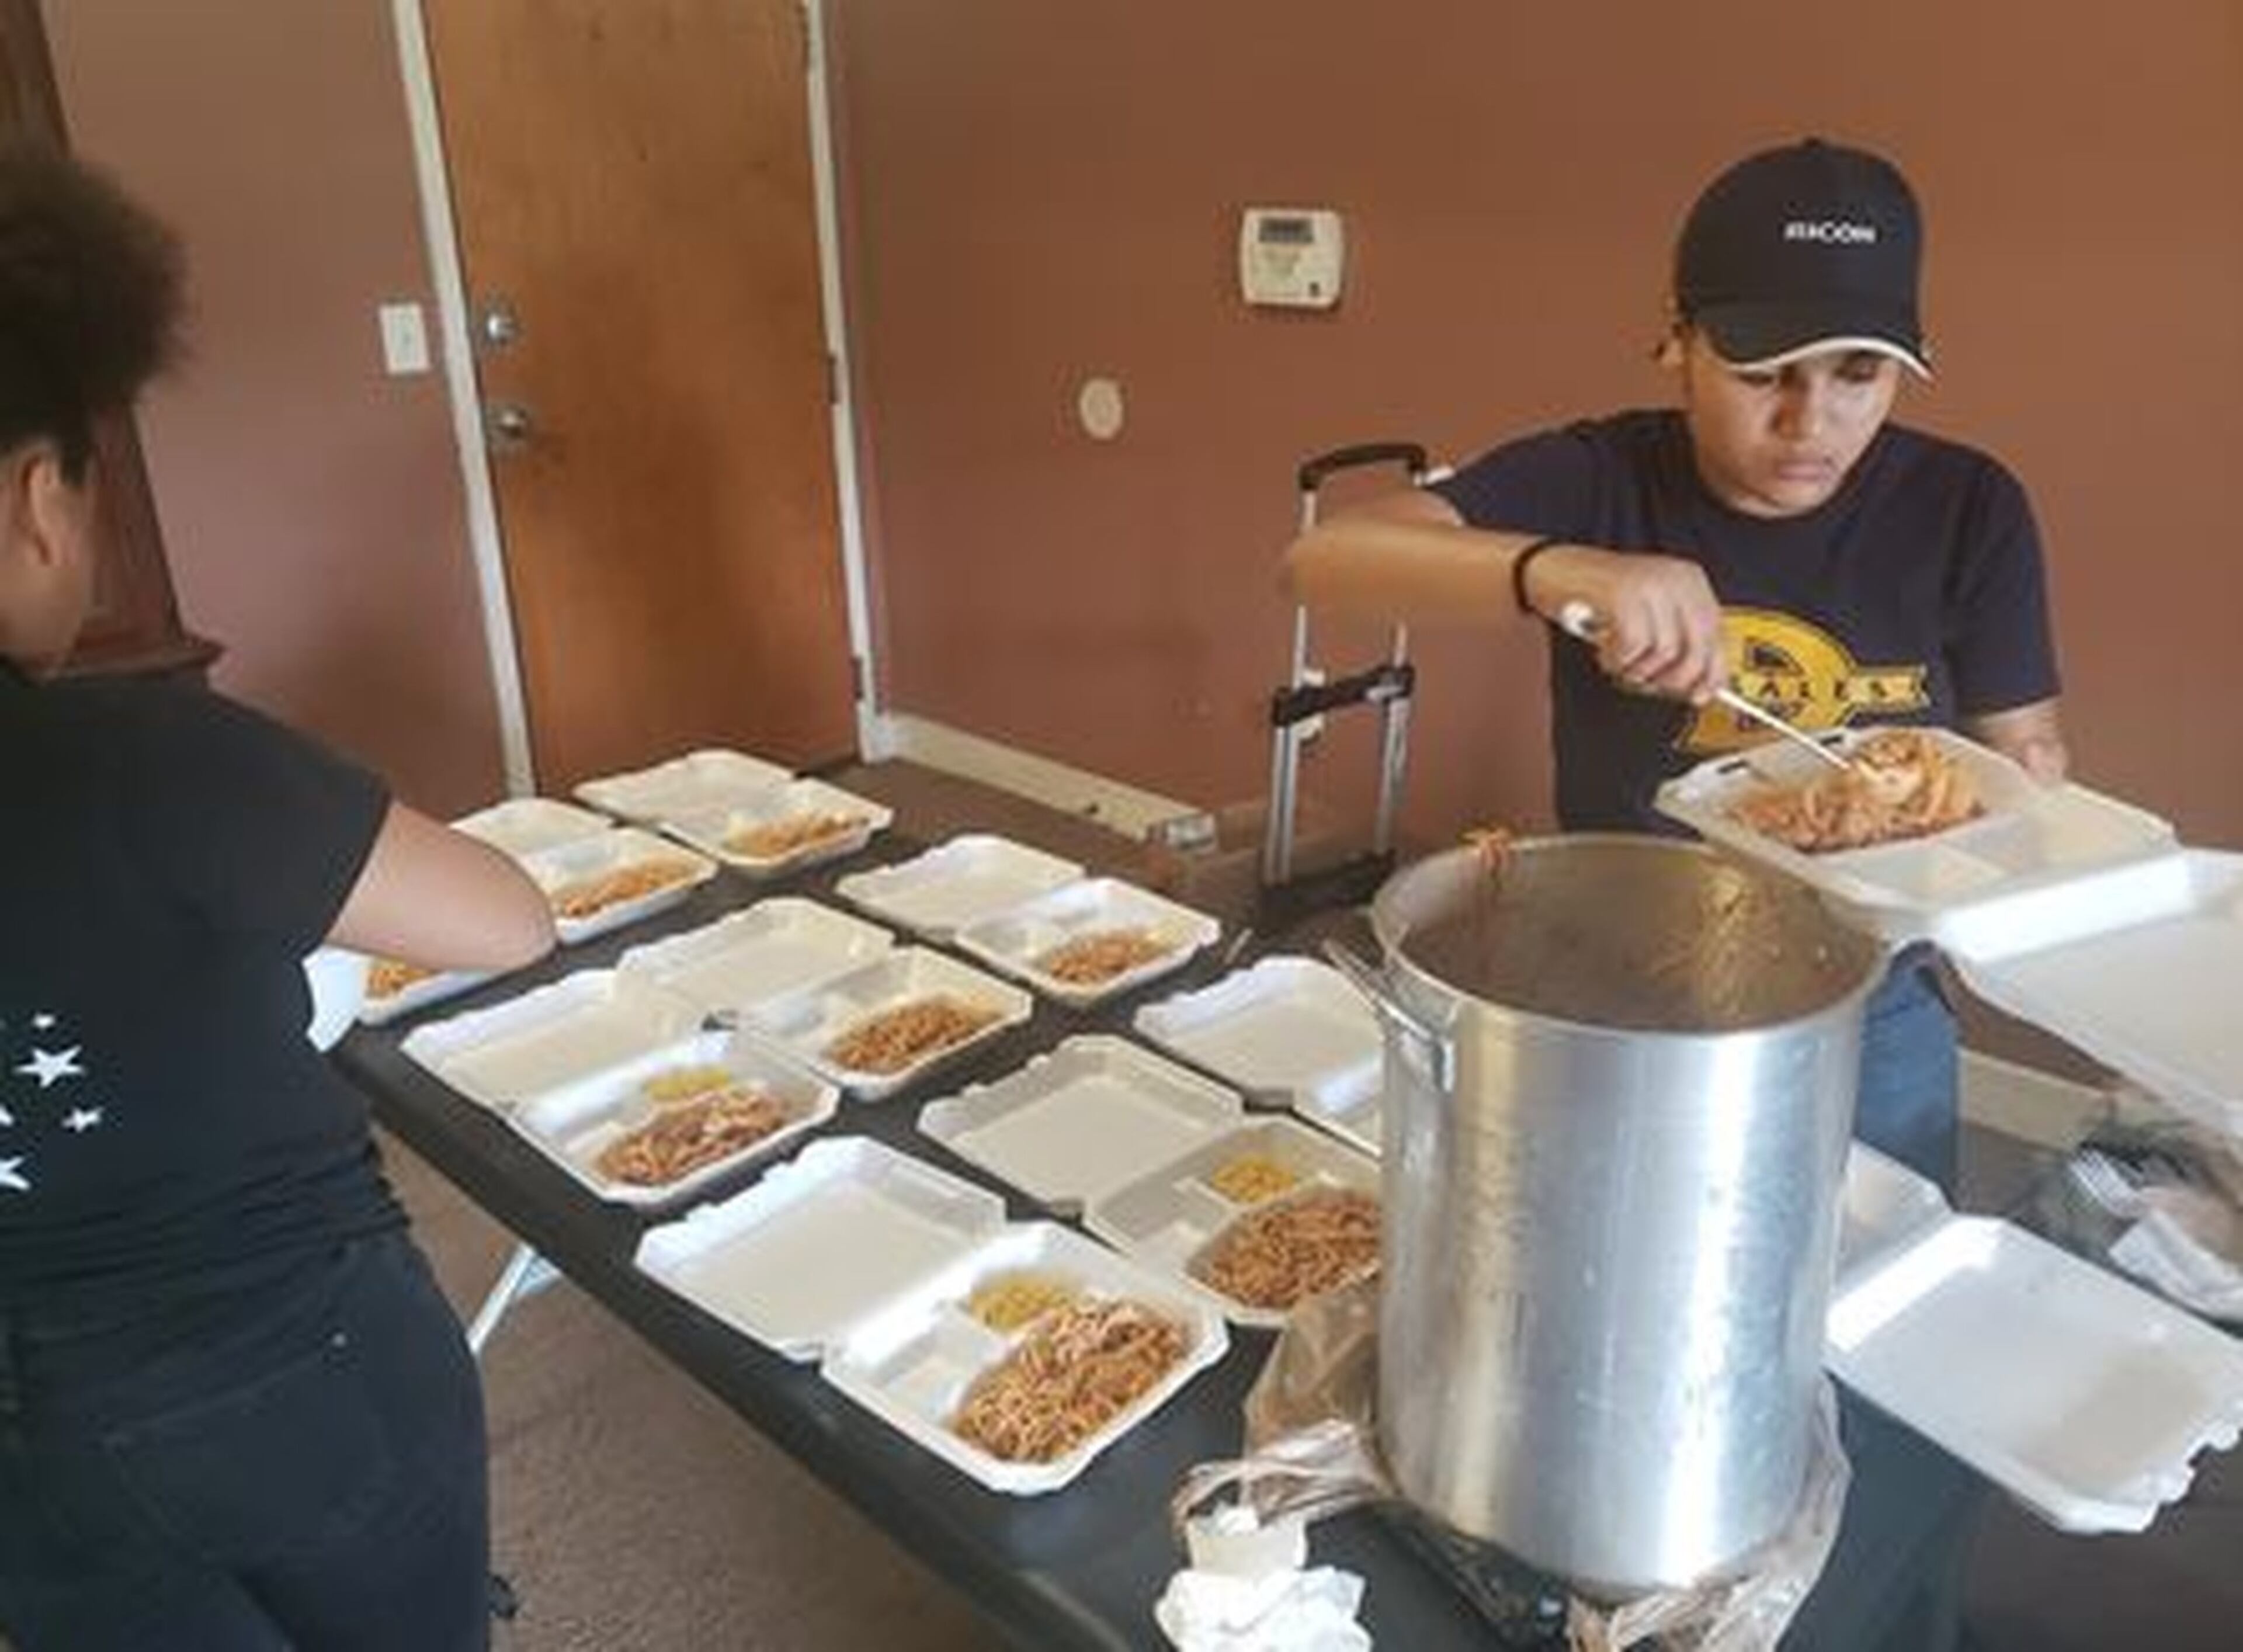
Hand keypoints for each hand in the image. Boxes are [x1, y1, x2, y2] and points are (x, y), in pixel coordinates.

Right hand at [1522, 545, 1725, 702]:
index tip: (1700, 694)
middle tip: (1648, 680)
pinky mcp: (1623, 593)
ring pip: (1665, 651)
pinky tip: (1606, 651)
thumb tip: (1699, 685)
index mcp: (1689, 581)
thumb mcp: (1646, 616)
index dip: (1711, 673)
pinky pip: (1634, 645)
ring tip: (1618, 658)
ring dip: (1637, 669)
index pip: (1718, 635)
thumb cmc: (1595, 595)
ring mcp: (1650, 583)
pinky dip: (1617, 659)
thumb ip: (1676, 643)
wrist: (1551, 568)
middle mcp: (1675, 578)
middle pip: (1698, 647)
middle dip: (1673, 678)